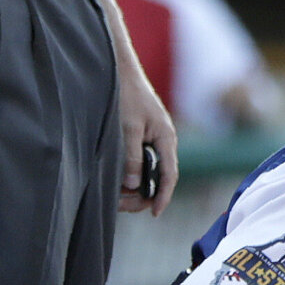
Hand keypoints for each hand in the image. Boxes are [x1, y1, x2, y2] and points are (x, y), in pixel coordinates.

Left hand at [117, 55, 179, 214]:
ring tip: (115, 194)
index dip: (163, 196)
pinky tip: (117, 180)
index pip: (170, 175)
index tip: (154, 213)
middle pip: (160, 178)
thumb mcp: (128, 127)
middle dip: (143, 195)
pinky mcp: (141, 138)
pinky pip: (141, 163)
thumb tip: (135, 184)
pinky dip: (130, 175)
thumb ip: (132, 156)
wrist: (119, 71)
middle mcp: (162, 142)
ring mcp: (152, 140)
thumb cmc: (126, 95)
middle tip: (121, 204)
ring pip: (149, 172)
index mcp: (166, 138)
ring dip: (135, 187)